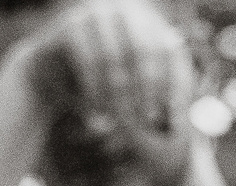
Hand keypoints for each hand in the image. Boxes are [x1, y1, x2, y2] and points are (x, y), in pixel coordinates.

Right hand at [2, 0, 191, 135]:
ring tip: (120, 124)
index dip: (173, 85)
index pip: (170, 52)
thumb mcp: (132, 94)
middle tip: (147, 122)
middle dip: (147, 90)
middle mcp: (125, 10)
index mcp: (148, 21)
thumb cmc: (98, 89)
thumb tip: (187, 120)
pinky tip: (97, 115)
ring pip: (116, 58)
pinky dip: (95, 92)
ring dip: (118, 95)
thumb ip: (158, 101)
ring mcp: (97, 13)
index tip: (172, 119)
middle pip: (145, 51)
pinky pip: (88, 62)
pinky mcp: (72, 25)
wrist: (49, 74)